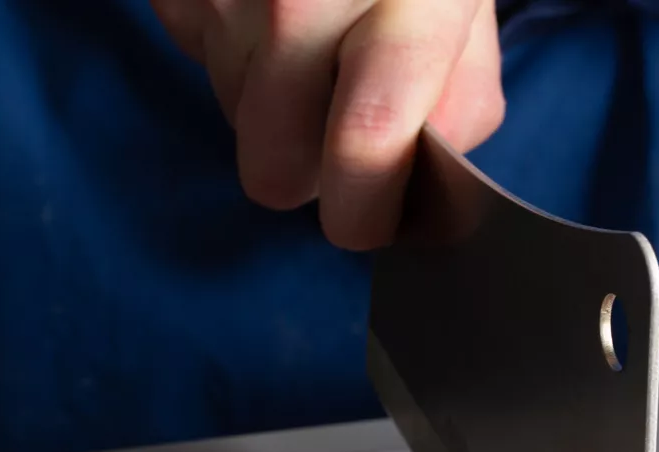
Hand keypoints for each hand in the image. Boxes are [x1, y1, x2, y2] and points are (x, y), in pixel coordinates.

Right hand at [151, 0, 503, 248]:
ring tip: (306, 44)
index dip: (361, 208)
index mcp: (411, 2)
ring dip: (267, 103)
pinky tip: (263, 9)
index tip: (361, 223)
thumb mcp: (465, 15)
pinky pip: (193, 53)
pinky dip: (228, 46)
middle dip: (304, 172)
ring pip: (233, 114)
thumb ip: (458, 106)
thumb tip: (419, 195)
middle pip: (276, 162)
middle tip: (331, 137)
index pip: (369, 139)